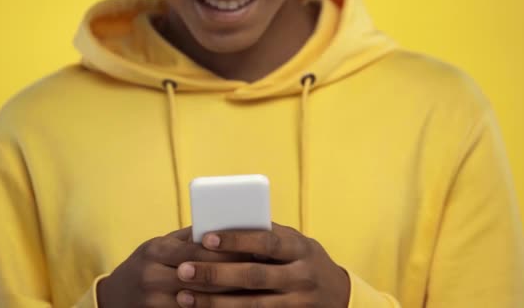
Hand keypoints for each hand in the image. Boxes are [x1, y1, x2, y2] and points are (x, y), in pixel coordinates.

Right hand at [97, 227, 252, 307]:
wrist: (115, 297)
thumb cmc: (146, 263)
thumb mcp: (161, 244)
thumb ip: (190, 238)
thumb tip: (226, 225)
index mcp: (156, 251)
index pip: (197, 251)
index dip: (226, 251)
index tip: (253, 249)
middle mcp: (153, 277)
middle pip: (203, 278)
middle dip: (234, 275)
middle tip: (262, 271)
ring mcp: (155, 303)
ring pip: (201, 301)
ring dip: (229, 297)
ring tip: (255, 290)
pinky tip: (233, 305)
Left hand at [175, 223, 350, 306]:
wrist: (339, 295)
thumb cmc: (304, 259)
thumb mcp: (294, 243)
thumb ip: (266, 235)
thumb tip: (222, 224)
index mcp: (301, 249)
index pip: (266, 242)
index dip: (236, 240)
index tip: (206, 238)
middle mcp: (301, 277)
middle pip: (254, 277)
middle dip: (216, 274)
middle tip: (183, 270)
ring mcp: (297, 304)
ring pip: (251, 305)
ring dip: (214, 303)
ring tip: (184, 297)